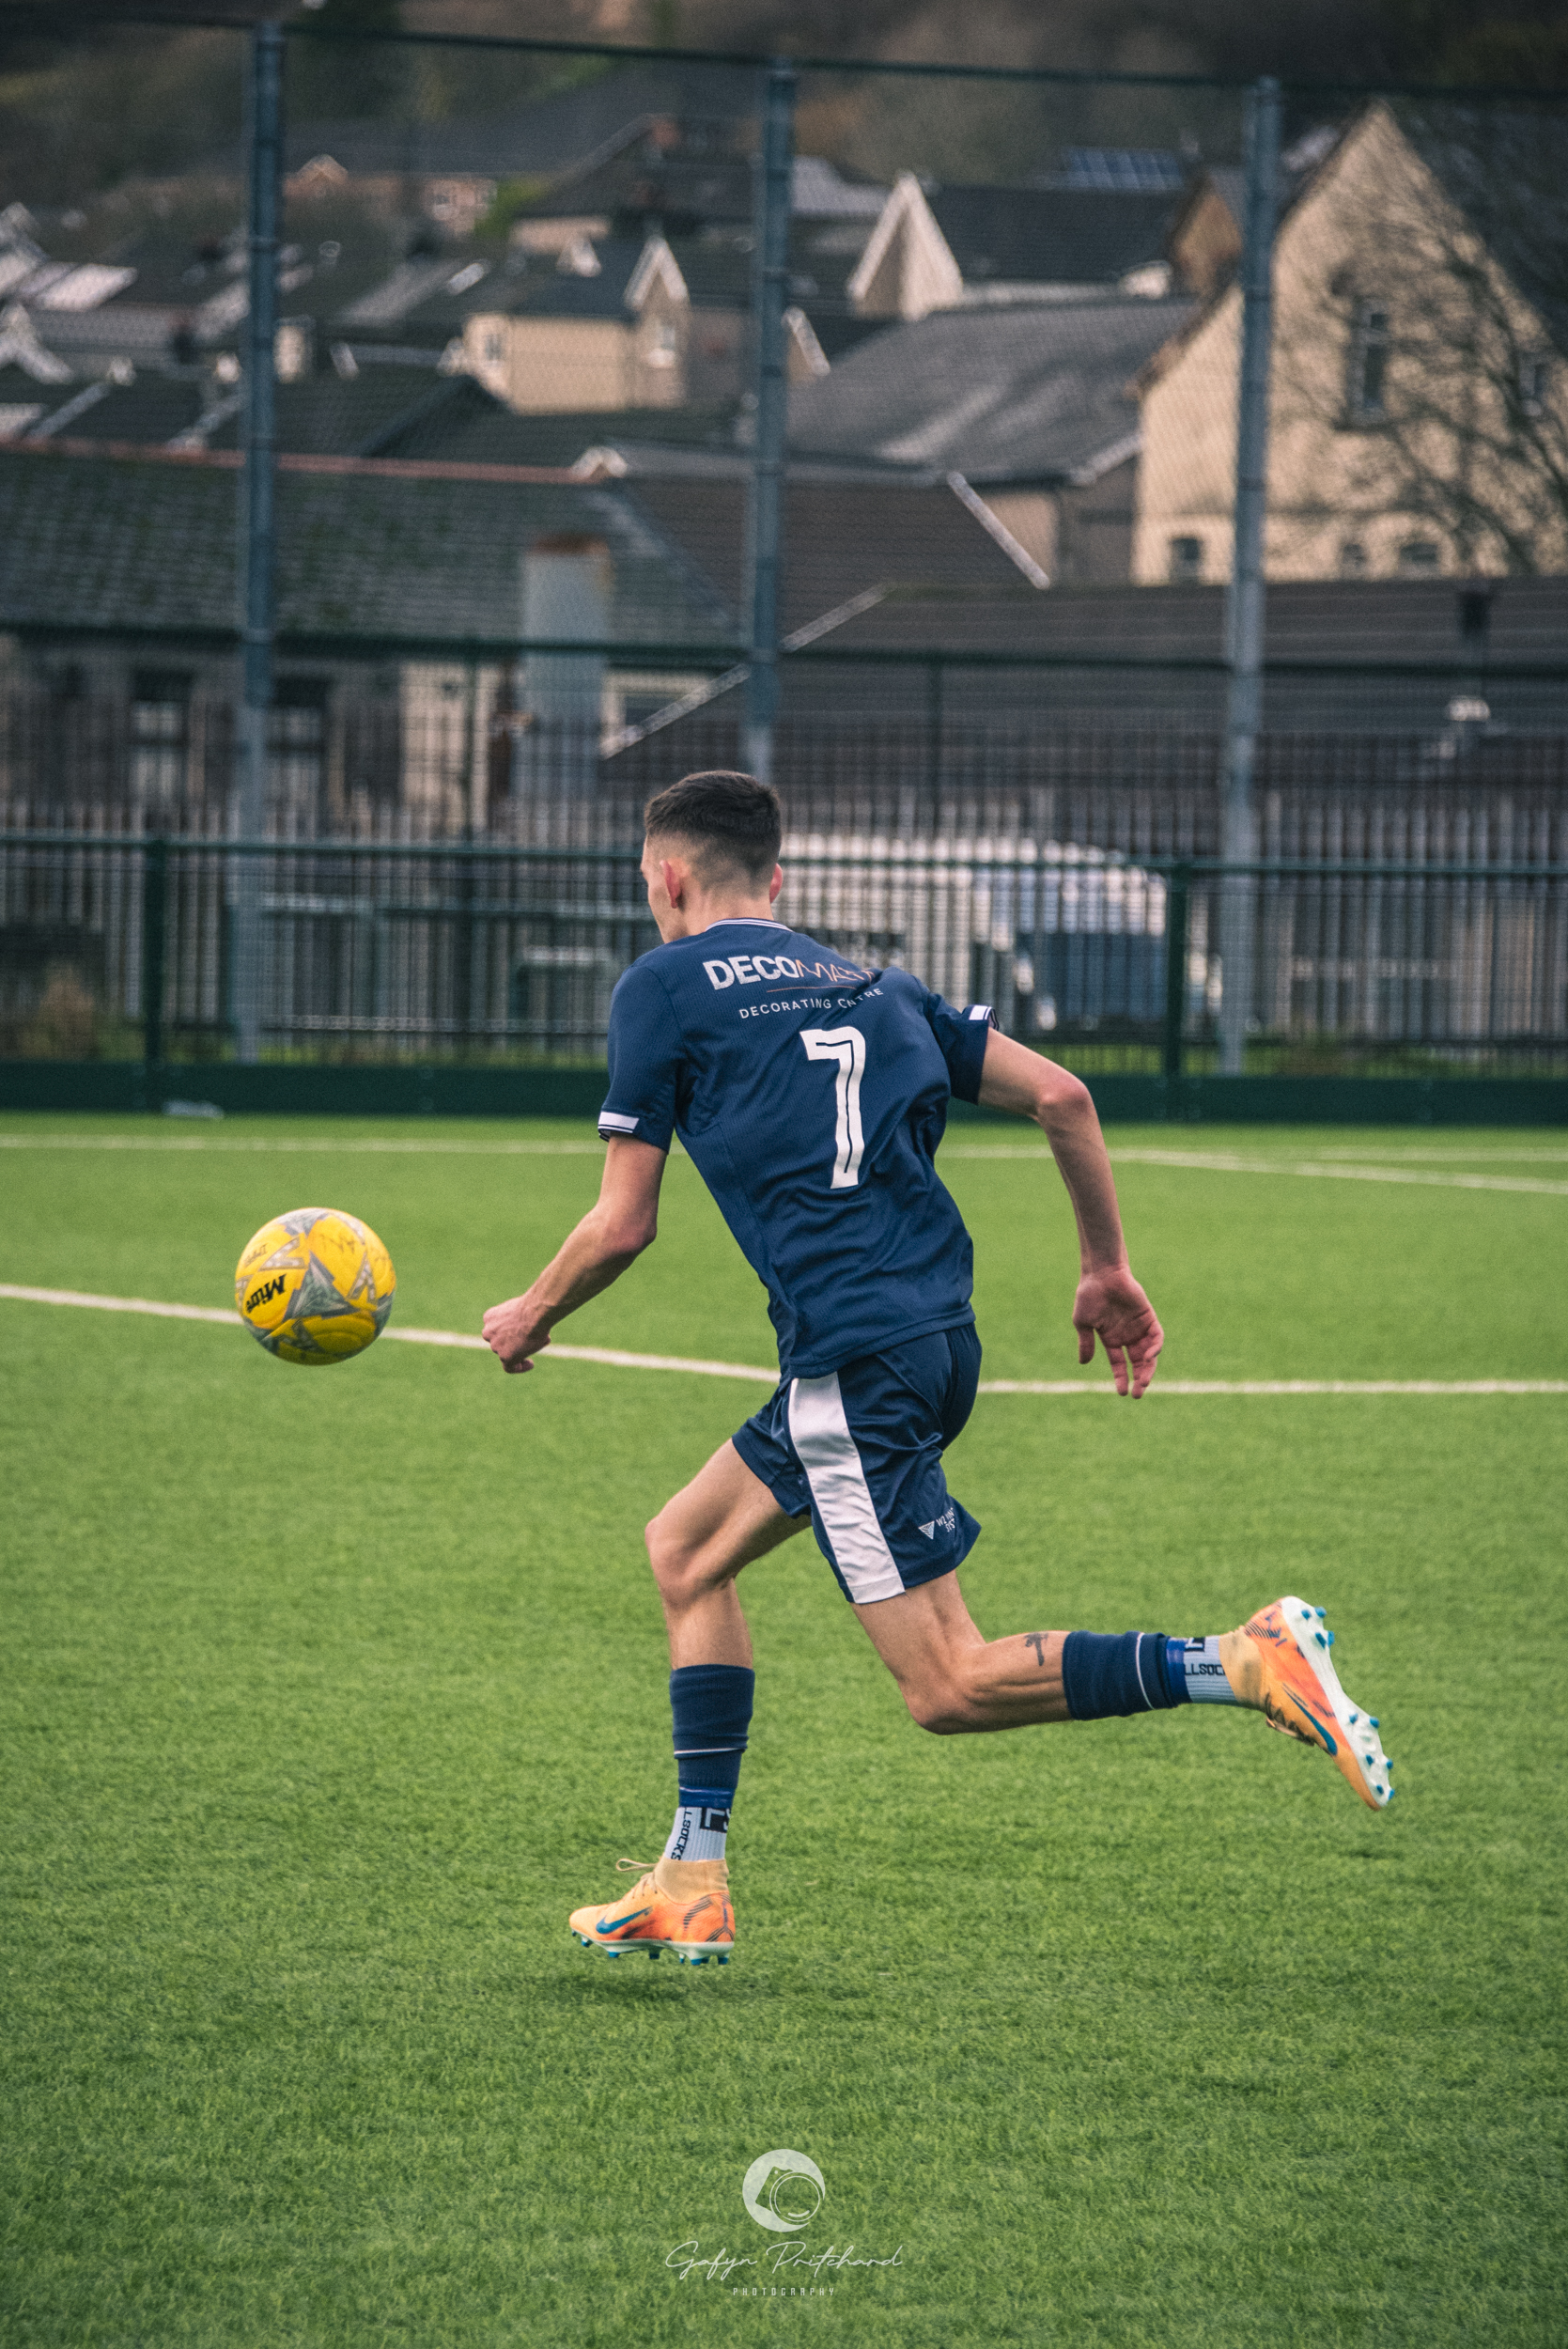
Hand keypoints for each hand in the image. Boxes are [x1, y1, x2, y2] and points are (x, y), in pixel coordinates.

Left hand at [482, 1294, 551, 1373]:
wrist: (534, 1312)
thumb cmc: (532, 1307)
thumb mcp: (520, 1310)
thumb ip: (518, 1322)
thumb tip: (529, 1331)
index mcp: (490, 1317)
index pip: (495, 1330)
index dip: (505, 1334)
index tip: (516, 1337)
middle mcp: (488, 1332)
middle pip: (500, 1342)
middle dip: (513, 1343)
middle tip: (527, 1341)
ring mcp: (495, 1345)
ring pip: (506, 1354)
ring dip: (520, 1352)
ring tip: (538, 1344)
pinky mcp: (505, 1356)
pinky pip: (510, 1367)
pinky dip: (520, 1367)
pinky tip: (530, 1364)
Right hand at [1073, 1266, 1162, 1397]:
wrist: (1102, 1274)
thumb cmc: (1089, 1295)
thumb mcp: (1083, 1323)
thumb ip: (1086, 1343)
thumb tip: (1083, 1363)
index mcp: (1111, 1339)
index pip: (1119, 1364)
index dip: (1121, 1378)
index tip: (1122, 1393)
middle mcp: (1126, 1335)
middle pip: (1137, 1363)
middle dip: (1138, 1379)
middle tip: (1138, 1393)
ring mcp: (1138, 1327)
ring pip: (1148, 1354)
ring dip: (1148, 1369)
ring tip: (1144, 1382)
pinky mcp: (1148, 1317)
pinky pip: (1157, 1337)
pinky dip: (1155, 1348)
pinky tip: (1148, 1357)